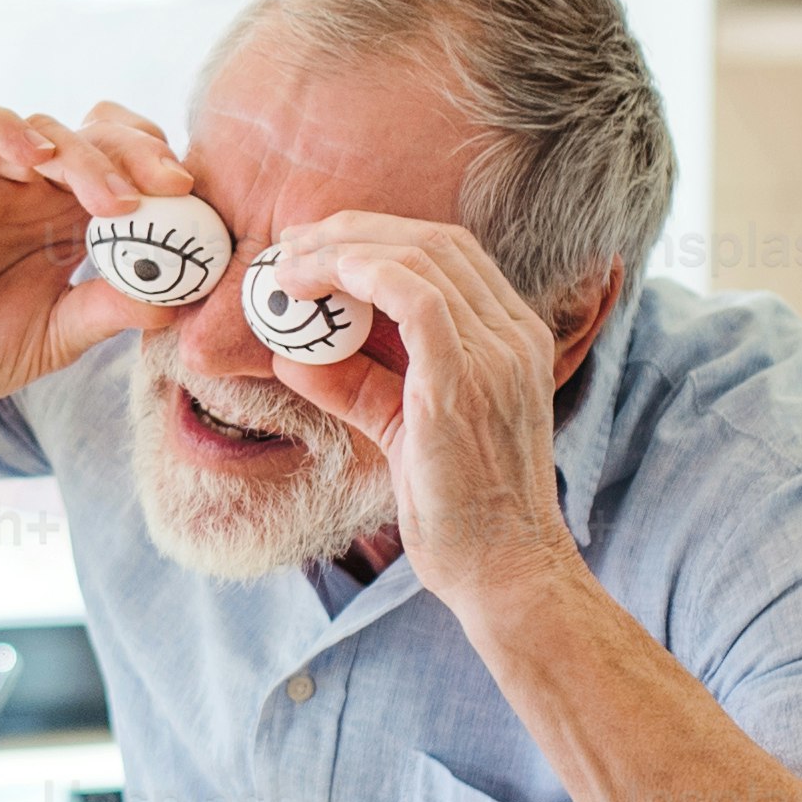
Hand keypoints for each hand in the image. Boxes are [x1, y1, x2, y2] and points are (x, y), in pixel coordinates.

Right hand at [0, 100, 199, 415]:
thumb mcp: (57, 336)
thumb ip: (109, 310)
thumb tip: (178, 298)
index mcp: (68, 218)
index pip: (128, 164)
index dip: (164, 171)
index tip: (198, 204)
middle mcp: (34, 188)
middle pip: (98, 134)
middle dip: (142, 152)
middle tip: (174, 185)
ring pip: (47, 128)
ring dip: (89, 156)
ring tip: (116, 202)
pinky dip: (6, 126)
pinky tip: (36, 157)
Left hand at [253, 215, 585, 626]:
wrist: (505, 571)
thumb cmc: (460, 512)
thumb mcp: (404, 432)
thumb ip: (360, 387)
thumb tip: (294, 357)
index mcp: (513, 339)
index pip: (449, 254)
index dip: (377, 236)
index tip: (314, 247)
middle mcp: (513, 335)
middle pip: (433, 240)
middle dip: (351, 231)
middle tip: (289, 245)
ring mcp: (495, 354)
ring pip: (417, 259)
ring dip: (342, 250)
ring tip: (287, 267)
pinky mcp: (463, 382)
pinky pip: (414, 297)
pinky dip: (361, 275)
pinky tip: (317, 282)